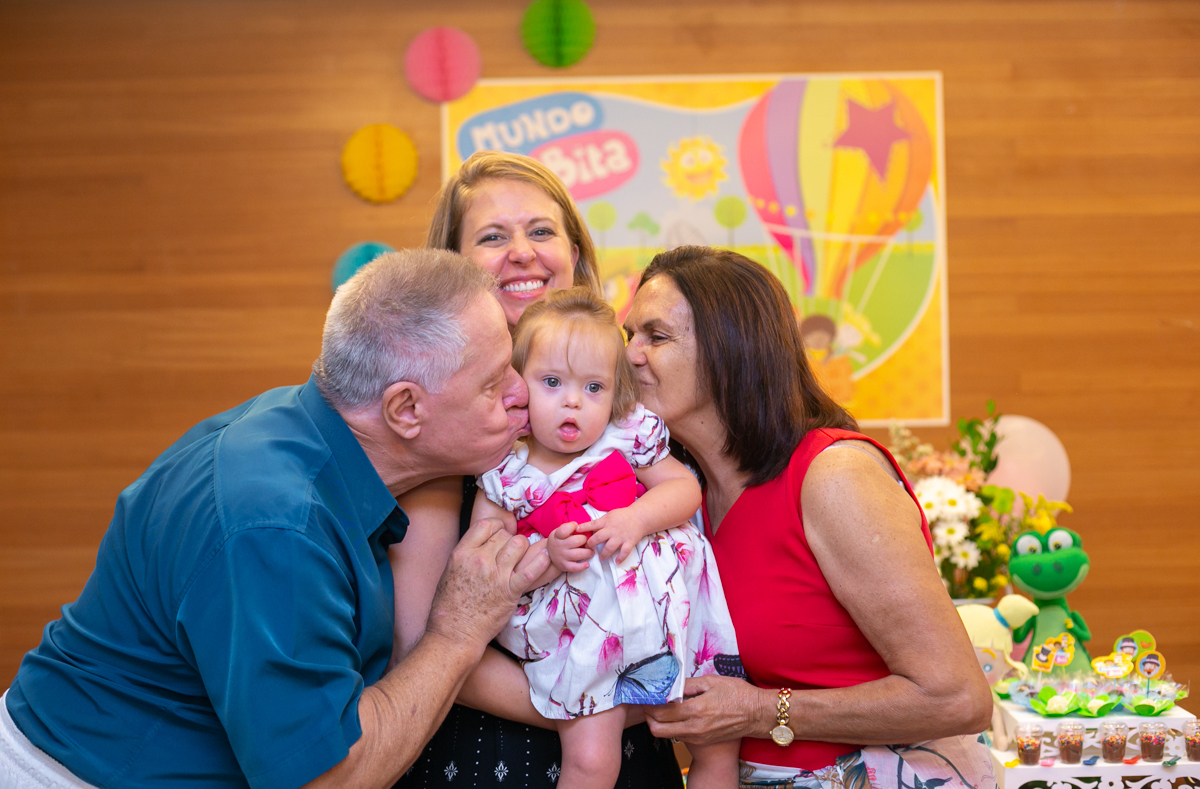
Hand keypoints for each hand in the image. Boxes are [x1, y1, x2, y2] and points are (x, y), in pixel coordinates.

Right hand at [427, 517, 549, 650]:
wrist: (455, 633)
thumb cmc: (449, 606)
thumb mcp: (449, 572)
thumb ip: (466, 555)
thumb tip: (482, 544)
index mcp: (462, 554)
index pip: (486, 525)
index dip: (496, 526)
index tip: (500, 532)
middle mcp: (480, 560)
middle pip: (504, 535)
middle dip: (509, 540)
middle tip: (509, 551)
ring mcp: (496, 575)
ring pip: (519, 545)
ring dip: (523, 548)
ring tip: (521, 556)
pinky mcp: (511, 591)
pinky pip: (531, 570)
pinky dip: (541, 562)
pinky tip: (545, 557)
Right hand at [547, 522, 592, 572]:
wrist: (550, 554)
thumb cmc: (559, 540)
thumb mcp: (559, 531)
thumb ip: (568, 527)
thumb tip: (579, 526)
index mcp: (557, 536)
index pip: (564, 530)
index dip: (572, 526)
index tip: (577, 527)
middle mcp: (559, 546)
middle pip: (576, 541)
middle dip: (585, 539)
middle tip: (587, 541)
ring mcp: (561, 557)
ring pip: (578, 554)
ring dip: (588, 552)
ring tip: (591, 552)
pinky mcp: (564, 566)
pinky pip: (575, 568)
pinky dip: (582, 566)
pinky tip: (587, 564)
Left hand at [585, 507, 645, 563]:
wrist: (640, 517)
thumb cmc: (623, 516)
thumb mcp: (610, 515)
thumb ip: (600, 522)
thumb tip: (588, 528)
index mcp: (606, 522)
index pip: (593, 524)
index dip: (584, 528)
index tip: (576, 531)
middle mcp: (612, 530)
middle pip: (598, 538)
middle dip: (591, 544)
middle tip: (588, 548)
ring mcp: (621, 537)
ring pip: (610, 547)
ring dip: (604, 554)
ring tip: (601, 558)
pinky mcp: (629, 542)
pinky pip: (624, 552)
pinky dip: (620, 558)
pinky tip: (616, 562)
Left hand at [644, 675, 770, 745]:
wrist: (757, 715)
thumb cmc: (738, 694)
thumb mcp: (712, 681)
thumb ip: (687, 684)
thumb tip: (670, 684)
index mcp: (695, 710)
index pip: (660, 711)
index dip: (649, 703)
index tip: (647, 694)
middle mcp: (693, 727)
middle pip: (657, 728)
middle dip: (648, 715)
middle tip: (650, 702)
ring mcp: (697, 736)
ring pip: (665, 734)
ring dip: (658, 722)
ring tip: (662, 706)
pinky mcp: (702, 740)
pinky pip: (678, 735)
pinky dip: (671, 726)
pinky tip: (677, 713)